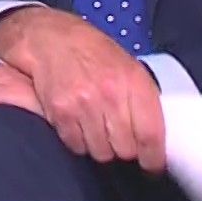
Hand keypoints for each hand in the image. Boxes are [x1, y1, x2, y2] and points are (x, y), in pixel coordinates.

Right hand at [0, 8, 165, 172]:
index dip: (154, 157)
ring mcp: (83, 104)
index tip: (153, 165)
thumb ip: (140, 96)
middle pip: (125, 149)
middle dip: (123, 149)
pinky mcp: (60, 113)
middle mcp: (110, 94)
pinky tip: (77, 123)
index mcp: (133, 80)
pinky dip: (78, 141)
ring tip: (95, 127)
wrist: (47, 36)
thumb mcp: (126, 64)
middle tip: (118, 138)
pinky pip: (76, 145)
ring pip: (101, 152)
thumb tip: (153, 134)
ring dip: (100, 146)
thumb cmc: (89, 49)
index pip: (151, 134)